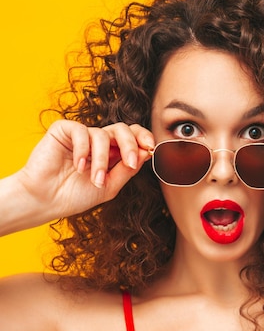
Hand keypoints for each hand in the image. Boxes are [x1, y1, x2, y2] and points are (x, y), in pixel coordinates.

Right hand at [15, 119, 153, 220]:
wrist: (45, 200)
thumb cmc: (76, 195)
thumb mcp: (110, 186)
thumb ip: (127, 170)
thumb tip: (147, 152)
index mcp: (112, 153)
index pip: (132, 136)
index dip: (143, 137)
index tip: (151, 148)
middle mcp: (99, 141)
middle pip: (122, 129)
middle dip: (130, 145)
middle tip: (131, 162)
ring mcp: (81, 135)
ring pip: (102, 135)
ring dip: (101, 160)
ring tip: (94, 179)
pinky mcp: (64, 130)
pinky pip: (81, 131)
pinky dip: (83, 150)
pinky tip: (79, 166)